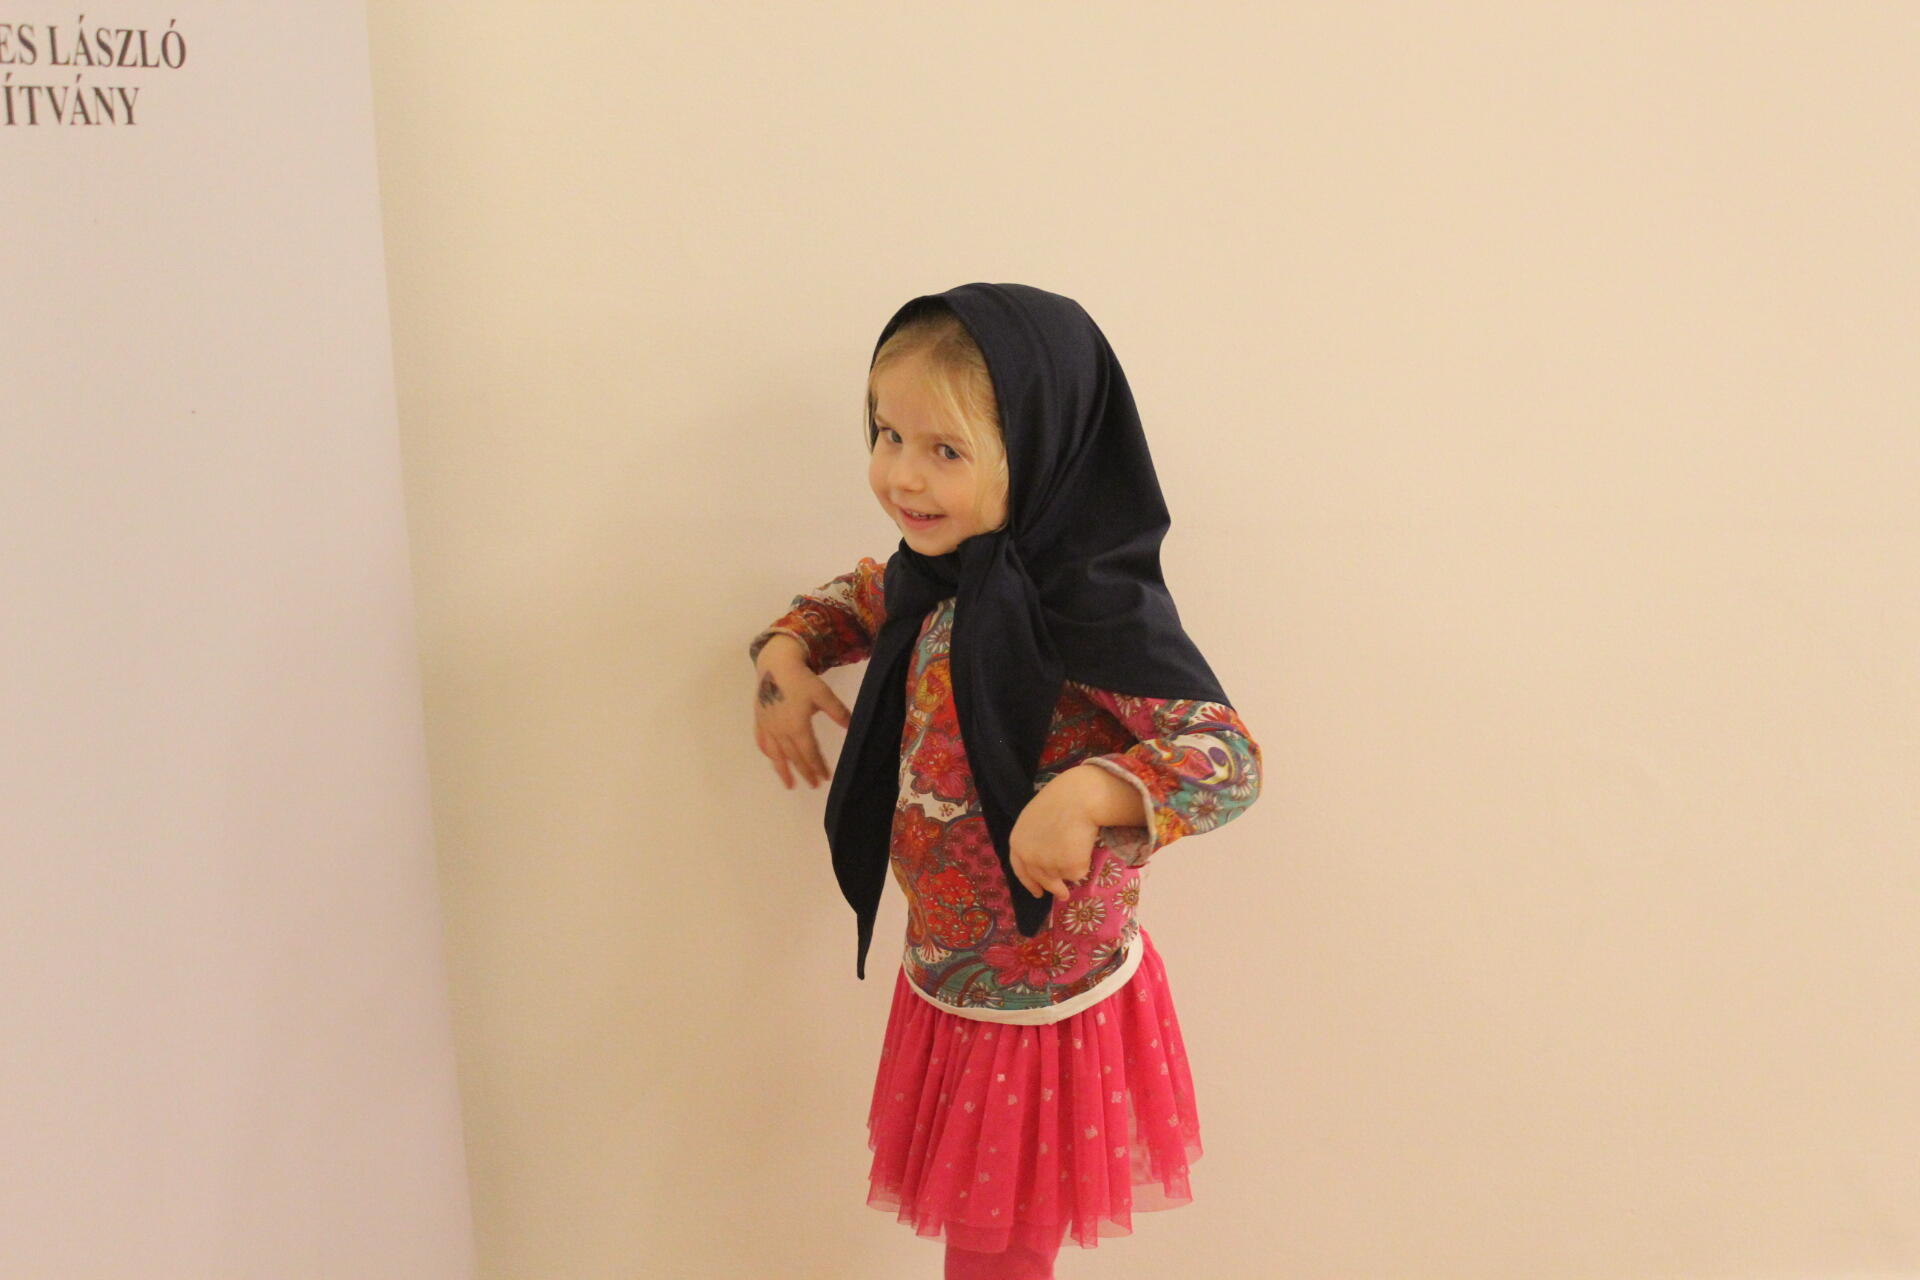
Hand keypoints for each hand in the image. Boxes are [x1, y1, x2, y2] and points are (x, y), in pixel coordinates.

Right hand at [752, 637, 849, 788]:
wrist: (776, 664)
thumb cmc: (802, 679)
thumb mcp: (823, 694)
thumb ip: (837, 712)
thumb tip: (852, 728)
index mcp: (798, 727)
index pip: (810, 752)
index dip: (817, 766)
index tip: (825, 778)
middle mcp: (781, 731)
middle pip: (794, 757)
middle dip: (804, 772)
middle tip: (813, 785)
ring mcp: (768, 727)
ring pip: (775, 754)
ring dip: (783, 771)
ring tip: (789, 785)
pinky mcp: (759, 720)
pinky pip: (762, 741)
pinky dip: (767, 752)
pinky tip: (772, 758)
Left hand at [1008, 770, 1099, 901]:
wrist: (1079, 798)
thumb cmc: (1060, 800)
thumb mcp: (1034, 819)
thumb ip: (1034, 841)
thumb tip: (1043, 858)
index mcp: (1017, 844)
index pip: (1021, 871)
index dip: (1030, 883)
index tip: (1038, 893)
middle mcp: (1030, 859)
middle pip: (1042, 880)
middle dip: (1053, 889)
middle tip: (1063, 894)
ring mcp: (1049, 865)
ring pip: (1063, 876)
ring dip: (1071, 866)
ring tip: (1078, 843)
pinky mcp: (1069, 869)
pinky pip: (1079, 872)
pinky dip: (1084, 862)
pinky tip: (1084, 844)